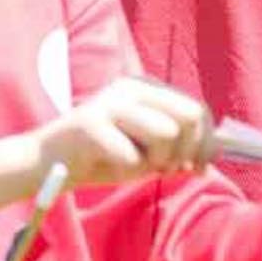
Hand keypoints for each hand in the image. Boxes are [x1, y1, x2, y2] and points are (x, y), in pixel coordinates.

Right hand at [32, 76, 212, 190]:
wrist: (46, 166)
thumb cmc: (101, 159)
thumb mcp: (146, 151)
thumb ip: (178, 147)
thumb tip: (216, 152)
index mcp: (146, 89)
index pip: (197, 109)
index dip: (206, 143)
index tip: (196, 169)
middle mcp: (130, 88)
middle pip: (189, 116)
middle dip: (185, 152)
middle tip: (164, 170)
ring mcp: (110, 103)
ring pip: (167, 133)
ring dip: (155, 162)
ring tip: (132, 165)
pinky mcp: (90, 124)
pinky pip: (132, 156)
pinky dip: (126, 172)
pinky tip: (107, 167)